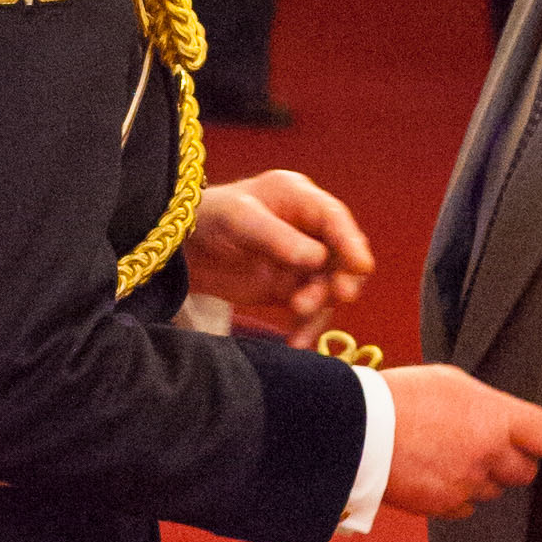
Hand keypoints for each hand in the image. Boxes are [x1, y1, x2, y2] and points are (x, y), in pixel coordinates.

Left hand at [189, 171, 371, 333]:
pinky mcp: (291, 289)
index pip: (334, 219)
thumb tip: (318, 259)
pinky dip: (308, 326)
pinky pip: (312, 310)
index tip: (360, 267)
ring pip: (330, 285)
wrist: (181, 252)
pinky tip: (297, 342)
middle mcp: (308, 228)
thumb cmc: (208, 219)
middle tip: (335, 295)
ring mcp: (302, 261)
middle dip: (341, 276)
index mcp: (299, 199)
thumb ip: (278, 238)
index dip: (351, 243)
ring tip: (298, 311)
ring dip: (322, 302)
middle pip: (341, 255)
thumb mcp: (239, 219)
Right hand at [378, 362, 541, 514]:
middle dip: (512, 461)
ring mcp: (466, 486)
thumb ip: (486, 404)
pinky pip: (463, 507)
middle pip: (526, 472)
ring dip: (481, 478)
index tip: (533, 435)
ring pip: (493, 491)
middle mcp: (488, 457)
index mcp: (496, 420)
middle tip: (488, 446)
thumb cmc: (400, 398)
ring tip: (450, 455)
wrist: (356, 431)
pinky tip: (435, 474)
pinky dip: (455, 496)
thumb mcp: (452, 381)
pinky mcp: (442, 507)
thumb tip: (500, 416)